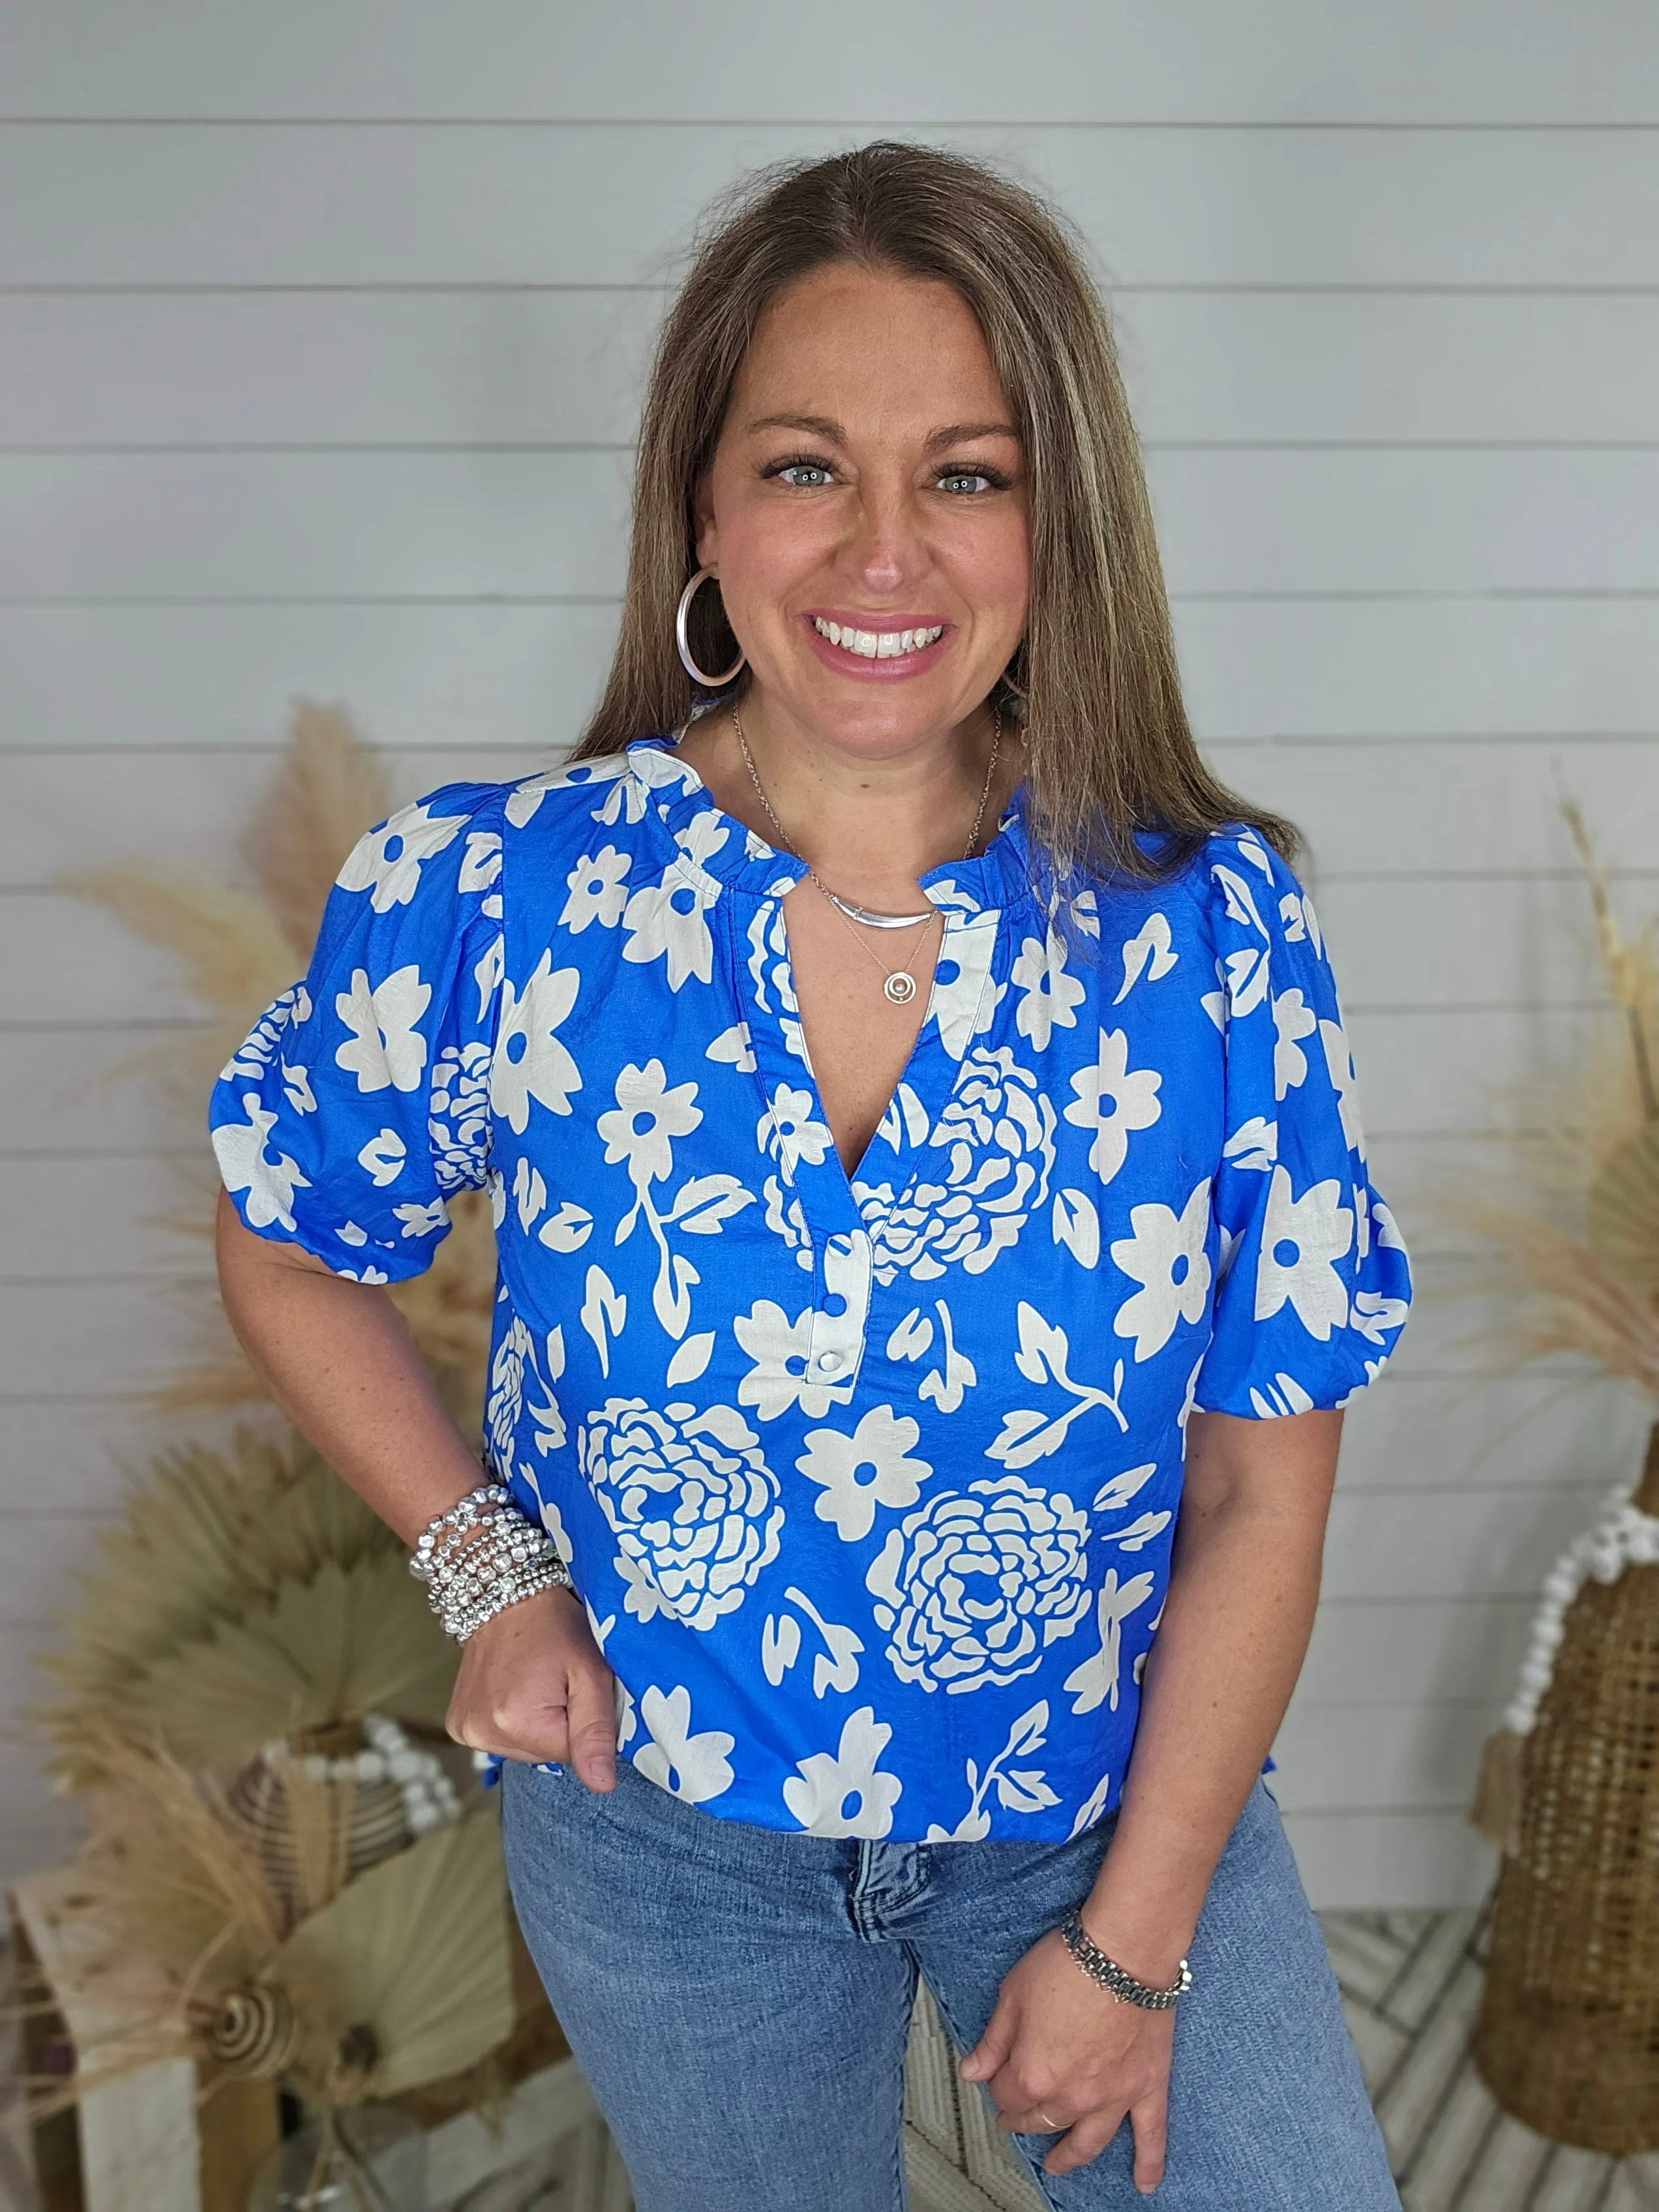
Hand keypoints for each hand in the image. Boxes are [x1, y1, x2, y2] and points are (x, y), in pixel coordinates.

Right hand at [445, 1585, 617, 1789]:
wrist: (502, 1593)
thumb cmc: (554, 1626)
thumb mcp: (590, 1671)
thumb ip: (596, 1731)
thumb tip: (602, 1786)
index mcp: (517, 1723)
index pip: (573, 1756)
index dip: (585, 1724)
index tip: (577, 1688)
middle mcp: (483, 1733)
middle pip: (546, 1755)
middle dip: (561, 1725)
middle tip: (557, 1682)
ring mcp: (465, 1731)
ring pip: (525, 1749)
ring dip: (538, 1724)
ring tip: (535, 1682)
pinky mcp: (458, 1726)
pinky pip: (501, 1740)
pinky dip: (514, 1721)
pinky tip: (515, 1690)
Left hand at [959, 1928, 1173, 2188]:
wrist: (1124, 1952)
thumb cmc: (1068, 1964)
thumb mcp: (1014, 1994)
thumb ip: (993, 2040)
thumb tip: (971, 2071)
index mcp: (1033, 2075)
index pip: (1006, 2093)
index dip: (998, 2083)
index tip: (998, 2074)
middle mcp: (1071, 2097)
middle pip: (1040, 2119)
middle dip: (1023, 2117)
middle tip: (1015, 2115)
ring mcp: (1111, 2098)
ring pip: (1086, 2141)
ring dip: (1068, 2156)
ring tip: (1056, 2164)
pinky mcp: (1146, 2089)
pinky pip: (1151, 2136)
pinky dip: (1149, 2164)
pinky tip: (1144, 2184)